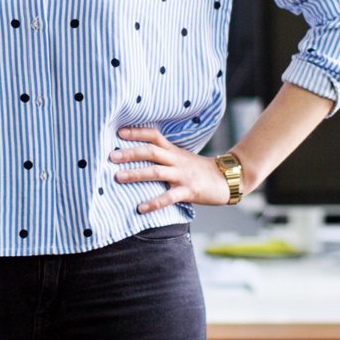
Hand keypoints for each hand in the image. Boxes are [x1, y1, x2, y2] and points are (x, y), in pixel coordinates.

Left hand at [110, 126, 231, 213]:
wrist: (228, 179)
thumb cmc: (200, 170)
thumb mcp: (181, 157)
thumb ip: (164, 155)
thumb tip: (139, 154)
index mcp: (174, 151)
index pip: (154, 136)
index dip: (137, 132)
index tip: (118, 132)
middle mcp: (176, 160)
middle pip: (151, 152)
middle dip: (130, 153)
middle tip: (111, 156)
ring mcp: (182, 175)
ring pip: (156, 172)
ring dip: (136, 174)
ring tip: (117, 177)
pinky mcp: (189, 191)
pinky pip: (168, 197)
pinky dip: (154, 202)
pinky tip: (140, 208)